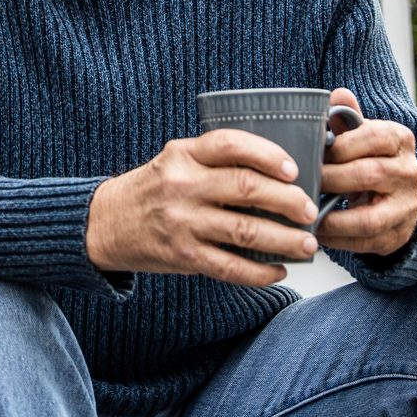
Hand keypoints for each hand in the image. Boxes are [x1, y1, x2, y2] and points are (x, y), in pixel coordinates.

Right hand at [85, 128, 321, 285]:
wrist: (105, 223)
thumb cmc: (153, 189)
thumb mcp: (176, 160)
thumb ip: (215, 161)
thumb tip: (279, 173)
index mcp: (183, 155)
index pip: (231, 144)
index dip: (268, 155)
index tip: (294, 169)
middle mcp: (182, 186)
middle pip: (246, 188)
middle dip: (288, 201)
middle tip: (310, 210)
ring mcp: (181, 222)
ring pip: (245, 231)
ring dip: (284, 240)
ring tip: (307, 244)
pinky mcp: (182, 256)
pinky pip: (230, 267)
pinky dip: (259, 272)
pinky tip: (278, 270)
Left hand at [316, 88, 416, 257]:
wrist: (401, 197)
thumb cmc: (372, 159)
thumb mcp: (363, 135)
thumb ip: (348, 119)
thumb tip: (337, 95)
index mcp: (399, 139)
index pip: (372, 136)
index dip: (340, 146)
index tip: (315, 152)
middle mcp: (409, 172)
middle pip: (369, 175)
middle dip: (331, 179)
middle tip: (304, 181)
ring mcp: (406, 206)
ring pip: (369, 217)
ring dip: (332, 217)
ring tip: (306, 211)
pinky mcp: (396, 234)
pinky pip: (364, 241)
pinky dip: (336, 239)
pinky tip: (316, 232)